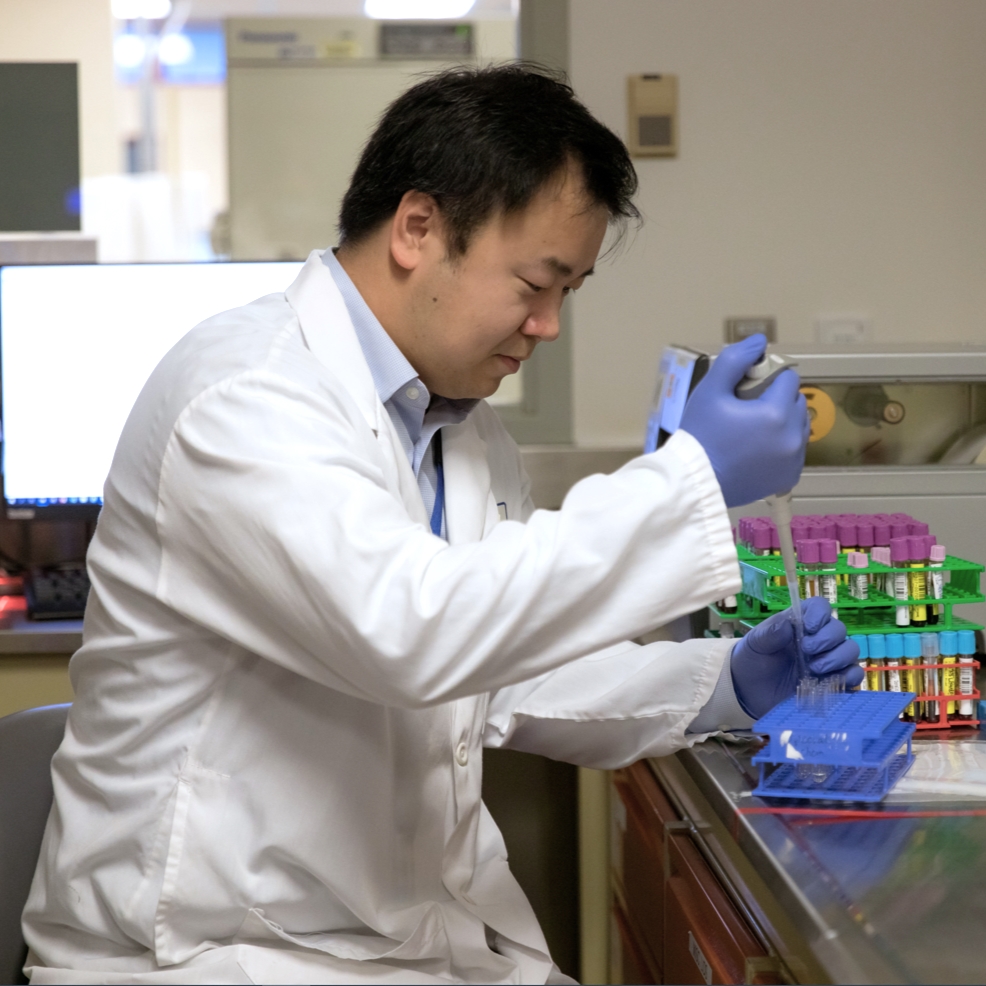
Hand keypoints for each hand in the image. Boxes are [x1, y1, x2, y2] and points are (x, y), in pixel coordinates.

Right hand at [679, 334, 809, 506]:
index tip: (747, 388)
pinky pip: (795, 451)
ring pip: (799, 427)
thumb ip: (735, 360)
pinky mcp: (788, 477)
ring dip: (783, 422)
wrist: (695, 483)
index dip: (768, 377)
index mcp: (776, 414)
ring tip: (753, 429)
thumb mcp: (710, 391)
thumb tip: (759, 341)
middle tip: (747, 408)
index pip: (788, 379)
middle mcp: (792, 438)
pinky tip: (758, 448)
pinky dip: (783, 446)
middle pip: (796, 402)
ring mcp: (793, 460)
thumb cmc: (700, 436)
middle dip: (777, 399)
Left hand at [729, 597, 863, 718]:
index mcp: (800, 623)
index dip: (819, 614)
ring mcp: (828, 660)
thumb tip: (788, 624)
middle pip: (838, 629)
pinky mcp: (834, 681)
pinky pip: (855, 675)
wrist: (750, 692)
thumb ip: (769, 633)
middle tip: (806, 650)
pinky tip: (829, 682)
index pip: (820, 607)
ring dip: (837, 658)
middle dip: (826, 639)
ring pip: (850, 650)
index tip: (809, 627)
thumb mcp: (754, 644)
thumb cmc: (753, 660)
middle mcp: (818, 638)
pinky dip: (849, 677)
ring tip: (814, 668)